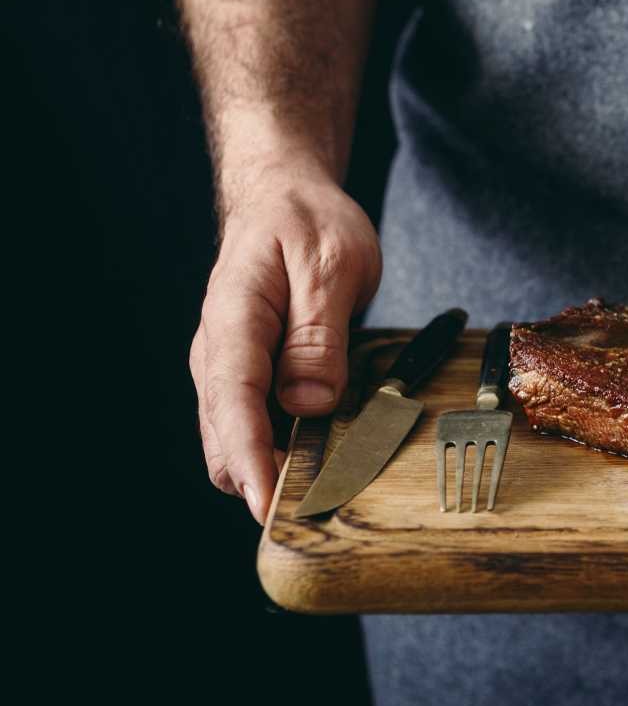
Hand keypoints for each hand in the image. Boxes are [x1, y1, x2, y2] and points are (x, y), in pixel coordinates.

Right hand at [189, 164, 380, 522]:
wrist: (284, 197)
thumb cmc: (307, 221)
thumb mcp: (331, 264)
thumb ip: (319, 334)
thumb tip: (309, 403)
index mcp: (234, 320)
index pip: (233, 404)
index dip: (250, 461)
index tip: (268, 505)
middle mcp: (218, 351)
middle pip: (223, 438)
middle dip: (260, 480)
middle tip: (315, 508)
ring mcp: (228, 366)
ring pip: (234, 438)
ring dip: (269, 469)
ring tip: (321, 492)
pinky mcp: (249, 373)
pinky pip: (254, 423)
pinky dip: (278, 449)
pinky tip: (316, 459)